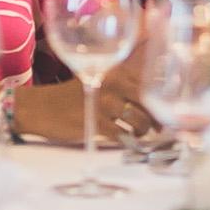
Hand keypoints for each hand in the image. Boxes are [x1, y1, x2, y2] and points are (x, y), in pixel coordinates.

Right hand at [14, 51, 159, 146]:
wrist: (41, 108)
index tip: (169, 102)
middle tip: (159, 126)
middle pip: (147, 101)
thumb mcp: (95, 76)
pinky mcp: (95, 123)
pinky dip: (127, 140)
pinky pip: (121, 135)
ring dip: (143, 130)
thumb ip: (120, 76)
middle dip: (156, 117)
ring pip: (138, 120)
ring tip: (140, 133)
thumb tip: (147, 79)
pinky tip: (125, 139)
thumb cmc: (71, 94)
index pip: (147, 77)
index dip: (162, 91)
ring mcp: (104, 103)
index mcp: (113, 69)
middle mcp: (111, 82)